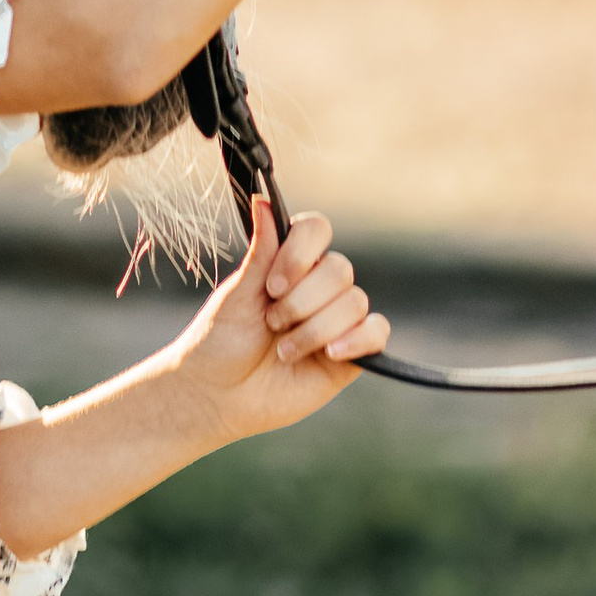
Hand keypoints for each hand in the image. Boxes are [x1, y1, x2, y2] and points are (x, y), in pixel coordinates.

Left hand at [170, 193, 388, 439]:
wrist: (218, 396)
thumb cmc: (220, 342)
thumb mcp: (237, 294)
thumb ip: (262, 252)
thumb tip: (263, 199)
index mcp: (290, 264)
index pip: (317, 230)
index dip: (301, 253)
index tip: (273, 285)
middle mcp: (318, 288)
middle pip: (340, 269)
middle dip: (302, 300)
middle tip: (271, 323)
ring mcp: (337, 321)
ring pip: (355, 302)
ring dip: (315, 328)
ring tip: (283, 350)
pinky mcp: (351, 355)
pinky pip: (377, 333)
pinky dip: (357, 339)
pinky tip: (329, 353)